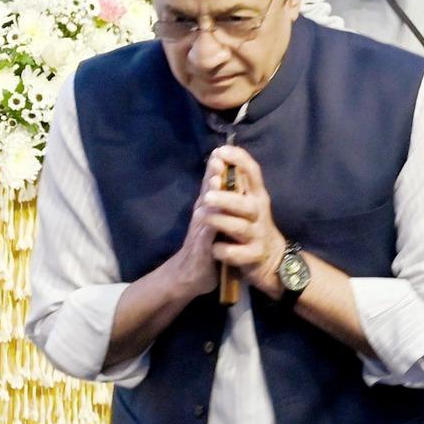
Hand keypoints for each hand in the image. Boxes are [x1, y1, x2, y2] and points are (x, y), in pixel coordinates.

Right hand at [168, 159, 221, 297]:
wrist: (192, 275)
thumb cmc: (209, 246)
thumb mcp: (217, 222)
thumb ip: (223, 203)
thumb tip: (232, 182)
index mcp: (210, 207)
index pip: (214, 184)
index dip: (219, 167)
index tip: (224, 148)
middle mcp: (203, 214)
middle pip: (208, 191)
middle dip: (213, 174)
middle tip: (217, 157)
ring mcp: (201, 230)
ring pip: (207, 208)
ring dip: (212, 194)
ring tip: (216, 179)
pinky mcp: (202, 247)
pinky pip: (207, 234)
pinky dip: (211, 223)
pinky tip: (211, 215)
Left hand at [200, 145, 286, 297]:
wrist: (272, 260)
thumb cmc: (252, 226)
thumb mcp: (247, 202)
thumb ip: (234, 183)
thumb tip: (217, 155)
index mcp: (257, 197)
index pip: (253, 173)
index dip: (239, 160)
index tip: (221, 151)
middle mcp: (259, 214)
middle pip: (246, 204)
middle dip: (226, 198)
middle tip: (207, 196)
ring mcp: (258, 236)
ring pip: (240, 228)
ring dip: (220, 221)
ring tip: (202, 217)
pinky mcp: (254, 256)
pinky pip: (238, 253)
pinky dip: (225, 251)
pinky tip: (216, 248)